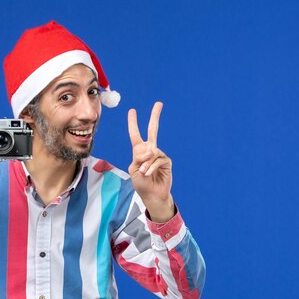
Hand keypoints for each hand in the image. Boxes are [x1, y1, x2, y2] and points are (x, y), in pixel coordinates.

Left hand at [128, 102, 174, 222]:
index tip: (132, 111)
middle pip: (153, 130)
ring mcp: (159, 155)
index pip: (135, 134)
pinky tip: (149, 173)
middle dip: (155, 116)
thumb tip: (150, 149)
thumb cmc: (141, 183)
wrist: (152, 195)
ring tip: (144, 173)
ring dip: (146, 163)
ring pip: (152, 152)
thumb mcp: (134, 170)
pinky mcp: (166, 161)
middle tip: (159, 103)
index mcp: (139, 152)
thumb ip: (139, 158)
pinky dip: (152, 166)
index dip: (133, 123)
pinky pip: (158, 159)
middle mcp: (150, 150)